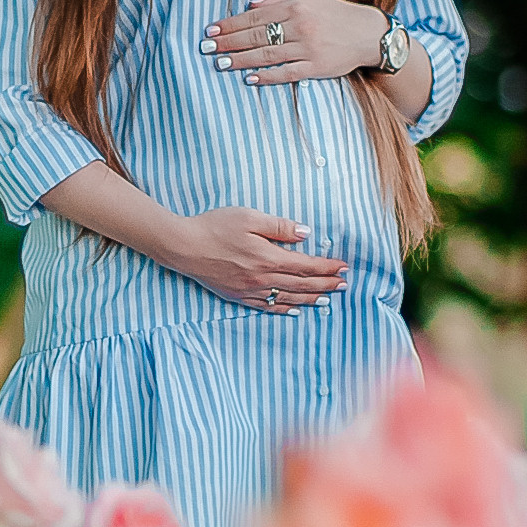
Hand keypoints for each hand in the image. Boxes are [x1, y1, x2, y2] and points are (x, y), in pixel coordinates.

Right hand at [165, 207, 347, 313]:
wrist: (182, 246)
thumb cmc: (214, 226)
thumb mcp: (249, 217)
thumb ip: (280, 226)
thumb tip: (306, 234)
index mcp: (268, 257)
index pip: (306, 265)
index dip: (327, 267)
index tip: (343, 267)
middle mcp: (262, 278)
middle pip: (302, 284)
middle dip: (326, 284)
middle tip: (344, 285)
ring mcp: (249, 290)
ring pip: (287, 298)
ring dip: (311, 299)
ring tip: (328, 298)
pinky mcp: (237, 295)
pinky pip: (266, 306)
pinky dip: (284, 308)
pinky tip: (294, 309)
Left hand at [202, 0, 385, 85]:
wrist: (368, 34)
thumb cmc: (334, 14)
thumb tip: (251, 4)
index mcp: (296, 6)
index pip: (255, 16)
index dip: (231, 24)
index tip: (211, 30)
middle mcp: (300, 26)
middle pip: (256, 36)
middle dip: (228, 42)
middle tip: (206, 48)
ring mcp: (308, 48)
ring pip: (267, 55)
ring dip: (241, 60)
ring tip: (220, 63)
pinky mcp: (316, 68)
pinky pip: (287, 73)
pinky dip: (267, 76)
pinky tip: (249, 78)